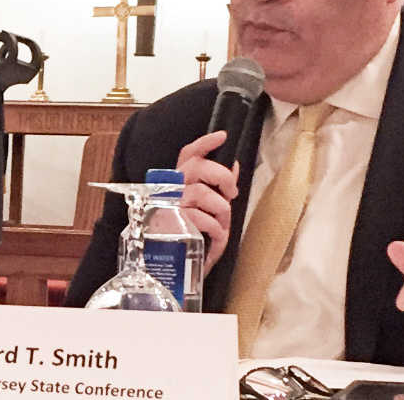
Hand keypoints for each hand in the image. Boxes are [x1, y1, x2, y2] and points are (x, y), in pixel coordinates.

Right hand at [175, 130, 238, 273]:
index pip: (188, 154)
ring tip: (222, 225)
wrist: (170, 267)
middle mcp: (170, 189)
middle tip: (231, 192)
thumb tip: (235, 165)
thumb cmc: (190, 235)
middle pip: (197, 167)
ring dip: (221, 210)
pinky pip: (201, 218)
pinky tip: (217, 237)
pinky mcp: (171, 223)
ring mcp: (169, 205)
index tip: (223, 136)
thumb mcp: (208, 210)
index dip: (205, 143)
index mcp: (179, 182)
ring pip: (202, 193)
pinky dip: (216, 229)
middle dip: (221, 176)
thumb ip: (218, 188)